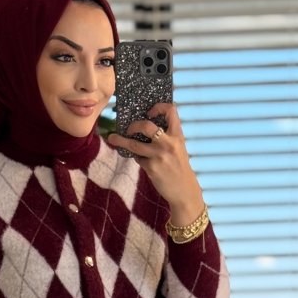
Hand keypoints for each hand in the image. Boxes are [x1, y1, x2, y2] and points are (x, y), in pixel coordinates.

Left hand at [108, 103, 205, 223]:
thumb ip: (167, 136)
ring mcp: (159, 156)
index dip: (158, 107)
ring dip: (121, 141)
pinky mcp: (151, 168)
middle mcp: (169, 143)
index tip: (149, 112)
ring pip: (134, 145)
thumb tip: (144, 126)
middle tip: (128, 128)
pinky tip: (143, 161)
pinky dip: (138, 158)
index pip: (171, 111)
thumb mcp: (179, 147)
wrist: (184, 190)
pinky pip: (138, 159)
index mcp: (178, 135)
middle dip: (133, 125)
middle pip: (146, 126)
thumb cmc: (179, 166)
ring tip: (112, 138)